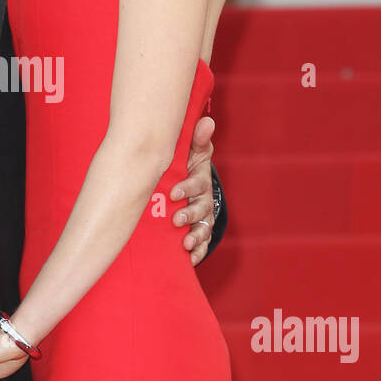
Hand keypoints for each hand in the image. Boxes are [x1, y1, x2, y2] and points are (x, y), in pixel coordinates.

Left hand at [170, 112, 215, 266]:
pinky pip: (202, 243)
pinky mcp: (198, 232)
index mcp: (200, 179)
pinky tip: (189, 258)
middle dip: (190, 215)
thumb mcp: (190, 151)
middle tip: (176, 220)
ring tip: (185, 243)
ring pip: (203, 227)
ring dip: (196, 236)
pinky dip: (197, 251)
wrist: (180, 187)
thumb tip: (206, 121)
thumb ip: (196, 139)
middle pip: (202, 208)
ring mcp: (202, 217)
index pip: (198, 183)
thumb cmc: (184, 165)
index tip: (174, 193)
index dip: (188, 188)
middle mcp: (204, 199)